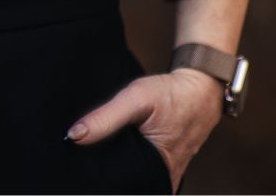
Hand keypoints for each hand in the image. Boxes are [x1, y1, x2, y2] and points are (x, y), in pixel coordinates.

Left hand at [65, 68, 222, 191]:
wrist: (202, 89)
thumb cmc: (171, 94)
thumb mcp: (135, 99)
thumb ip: (106, 118)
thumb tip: (73, 136)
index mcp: (157, 172)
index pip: (121, 188)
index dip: (100, 182)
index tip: (82, 175)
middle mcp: (164, 181)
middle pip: (127, 187)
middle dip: (109, 179)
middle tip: (84, 169)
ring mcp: (167, 177)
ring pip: (135, 182)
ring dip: (119, 174)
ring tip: (95, 163)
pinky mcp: (167, 168)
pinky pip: (144, 174)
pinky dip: (130, 168)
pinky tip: (114, 156)